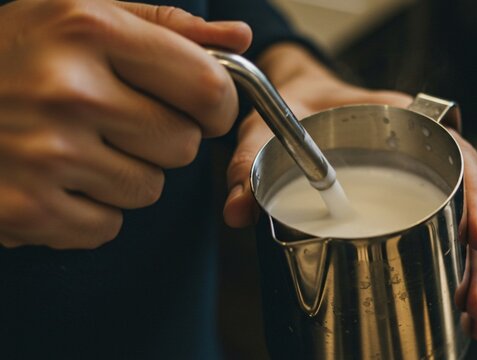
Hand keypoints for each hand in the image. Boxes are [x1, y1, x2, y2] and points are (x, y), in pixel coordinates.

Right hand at [0, 0, 251, 248]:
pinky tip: (55, 178)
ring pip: (149, 190)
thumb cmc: (12, 53)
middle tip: (116, 121)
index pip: (208, 86)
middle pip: (184, 146)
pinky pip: (107, 226)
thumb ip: (167, 27)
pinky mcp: (27, 209)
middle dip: (164, 138)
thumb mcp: (82, 14)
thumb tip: (240, 40)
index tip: (203, 109)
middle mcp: (69, 91)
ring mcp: (45, 154)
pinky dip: (90, 210)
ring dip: (125, 174)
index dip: (217, 105)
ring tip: (76, 146)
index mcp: (90, 29)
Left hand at [222, 44, 476, 339]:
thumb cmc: (296, 107)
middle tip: (476, 301)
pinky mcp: (408, 205)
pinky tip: (457, 305)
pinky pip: (442, 236)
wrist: (297, 102)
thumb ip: (252, 162)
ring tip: (476, 316)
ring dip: (473, 273)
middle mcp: (422, 155)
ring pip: (462, 228)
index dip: (476, 198)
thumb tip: (239, 210)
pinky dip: (452, 270)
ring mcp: (418, 182)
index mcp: (405, 124)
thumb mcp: (273, 129)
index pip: (459, 158)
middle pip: (471, 206)